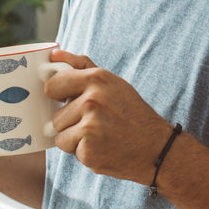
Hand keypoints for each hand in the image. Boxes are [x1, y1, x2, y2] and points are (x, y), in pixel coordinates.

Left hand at [44, 49, 171, 183]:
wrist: (156, 148)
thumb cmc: (131, 114)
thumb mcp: (112, 83)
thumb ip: (81, 66)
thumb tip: (54, 55)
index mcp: (96, 78)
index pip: (52, 85)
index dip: (59, 96)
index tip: (70, 101)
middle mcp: (92, 99)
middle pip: (55, 115)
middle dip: (70, 122)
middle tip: (95, 123)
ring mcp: (90, 125)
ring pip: (59, 134)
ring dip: (75, 139)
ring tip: (99, 136)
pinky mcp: (89, 149)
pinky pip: (69, 150)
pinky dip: (82, 152)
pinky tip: (102, 147)